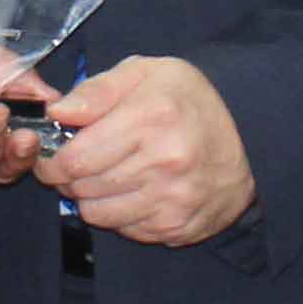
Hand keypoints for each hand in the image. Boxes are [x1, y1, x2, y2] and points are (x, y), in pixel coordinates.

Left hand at [41, 57, 254, 246]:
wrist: (250, 136)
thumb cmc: (189, 101)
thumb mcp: (146, 73)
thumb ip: (97, 90)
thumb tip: (57, 113)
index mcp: (152, 117)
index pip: (77, 158)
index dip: (53, 160)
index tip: (52, 156)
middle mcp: (166, 162)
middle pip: (84, 188)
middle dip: (70, 178)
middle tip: (78, 165)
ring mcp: (174, 199)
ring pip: (99, 214)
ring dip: (92, 198)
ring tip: (107, 176)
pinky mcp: (179, 226)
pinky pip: (126, 230)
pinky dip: (120, 214)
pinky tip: (135, 191)